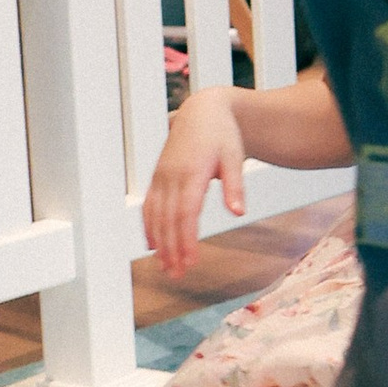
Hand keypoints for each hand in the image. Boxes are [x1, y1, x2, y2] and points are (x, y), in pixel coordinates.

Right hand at [144, 85, 245, 277]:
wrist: (202, 111)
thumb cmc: (222, 135)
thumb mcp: (234, 157)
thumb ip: (235, 185)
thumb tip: (238, 212)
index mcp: (191, 172)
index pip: (186, 213)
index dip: (186, 239)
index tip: (191, 262)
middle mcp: (171, 176)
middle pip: (168, 220)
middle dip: (171, 249)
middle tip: (177, 275)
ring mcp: (161, 177)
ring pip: (155, 216)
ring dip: (160, 244)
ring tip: (166, 268)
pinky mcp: (157, 178)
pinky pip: (149, 206)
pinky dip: (149, 227)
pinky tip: (153, 246)